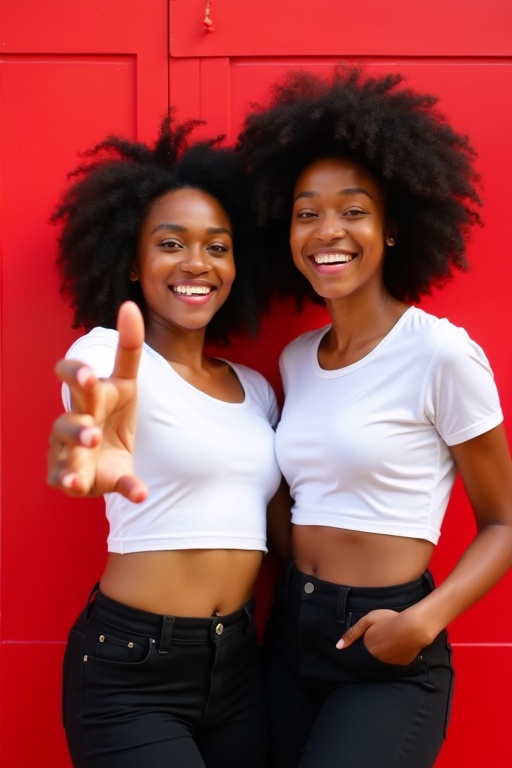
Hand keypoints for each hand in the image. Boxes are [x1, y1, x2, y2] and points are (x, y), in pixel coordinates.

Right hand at [47, 301, 147, 502]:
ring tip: (93, 440)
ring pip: (68, 451)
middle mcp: (74, 422)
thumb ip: (128, 348)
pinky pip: (77, 483)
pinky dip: (93, 484)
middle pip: (69, 418)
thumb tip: (130, 306)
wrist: (105, 458)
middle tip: (90, 412)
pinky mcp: (76, 479)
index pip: (75, 379)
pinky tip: (112, 488)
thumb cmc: (110, 414)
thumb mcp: (125, 383)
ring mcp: (70, 452)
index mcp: (88, 396)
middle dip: (75, 419)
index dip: (77, 374)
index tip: (87, 371)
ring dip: (79, 444)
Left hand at [336, 608, 427, 665]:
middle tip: (378, 641)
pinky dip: (392, 657)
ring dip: (381, 656)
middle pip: (368, 660)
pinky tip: (396, 647)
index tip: (363, 642)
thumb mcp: (368, 620)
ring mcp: (389, 665)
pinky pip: (392, 664)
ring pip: (380, 663)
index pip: (357, 655)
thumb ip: (352, 633)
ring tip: (388, 643)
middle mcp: (376, 661)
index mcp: (367, 649)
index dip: (359, 648)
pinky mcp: (400, 666)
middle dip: (369, 653)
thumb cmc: (390, 620)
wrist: (414, 628)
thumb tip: (338, 646)